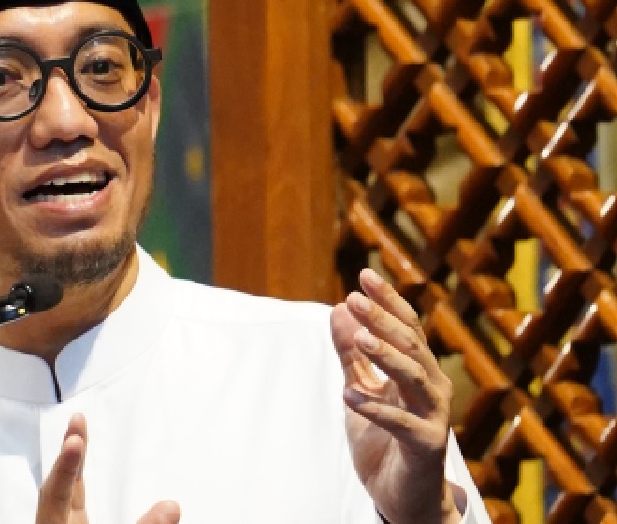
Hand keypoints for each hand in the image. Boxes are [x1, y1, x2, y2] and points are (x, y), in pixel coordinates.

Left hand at [35, 413, 180, 523]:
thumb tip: (171, 506)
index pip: (58, 494)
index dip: (66, 466)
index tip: (75, 440)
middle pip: (56, 486)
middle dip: (68, 452)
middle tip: (78, 419)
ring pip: (59, 494)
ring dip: (68, 464)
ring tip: (76, 435)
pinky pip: (65, 502)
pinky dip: (71, 481)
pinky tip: (76, 473)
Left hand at [329, 269, 460, 523]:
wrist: (403, 496)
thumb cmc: (383, 441)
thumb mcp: (360, 390)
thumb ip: (351, 355)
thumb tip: (338, 310)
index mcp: (418, 370)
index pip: (405, 326)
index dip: (387, 300)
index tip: (364, 275)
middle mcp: (432, 387)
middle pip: (411, 344)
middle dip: (383, 320)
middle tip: (353, 299)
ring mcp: (433, 416)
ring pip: (415, 377)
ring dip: (387, 356)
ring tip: (360, 340)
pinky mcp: (426, 445)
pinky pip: (402, 422)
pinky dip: (376, 408)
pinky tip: (349, 396)